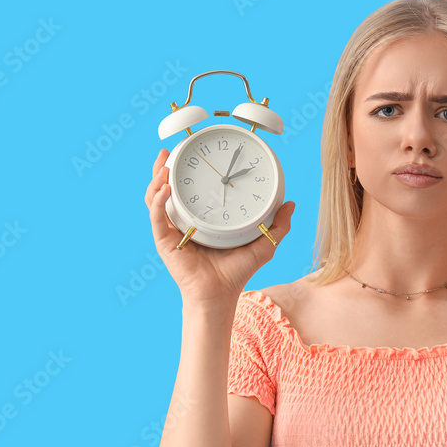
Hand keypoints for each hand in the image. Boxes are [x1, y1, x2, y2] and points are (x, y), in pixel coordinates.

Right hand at [145, 149, 295, 303]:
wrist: (220, 295)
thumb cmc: (237, 272)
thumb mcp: (263, 244)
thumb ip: (278, 225)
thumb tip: (291, 204)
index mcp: (200, 219)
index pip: (189, 190)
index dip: (186, 171)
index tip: (191, 152)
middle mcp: (182, 223)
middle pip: (165, 190)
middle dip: (163, 169)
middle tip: (169, 151)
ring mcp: (171, 231)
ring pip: (155, 199)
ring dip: (157, 179)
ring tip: (165, 166)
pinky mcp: (164, 242)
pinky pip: (157, 217)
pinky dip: (158, 201)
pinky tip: (165, 189)